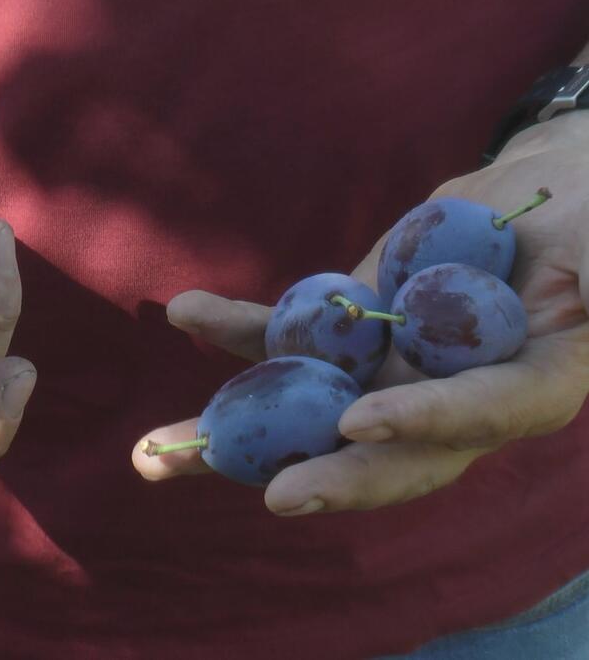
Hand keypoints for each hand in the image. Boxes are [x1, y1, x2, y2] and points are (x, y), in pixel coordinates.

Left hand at [133, 114, 588, 514]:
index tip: (360, 421)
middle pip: (381, 452)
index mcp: (523, 388)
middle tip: (267, 496)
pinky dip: (234, 328)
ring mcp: (385, 371)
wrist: (536, 199)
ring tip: (150, 455)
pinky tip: (184, 309)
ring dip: (227, 433)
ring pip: (306, 414)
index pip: (476, 418)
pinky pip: (285, 338)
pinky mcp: (345, 334)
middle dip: (323, 476)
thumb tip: (583, 287)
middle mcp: (444, 398)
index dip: (420, 425)